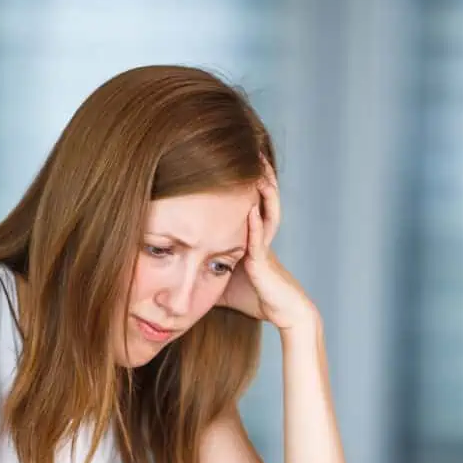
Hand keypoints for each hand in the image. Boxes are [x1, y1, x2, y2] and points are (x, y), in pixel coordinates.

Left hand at [217, 159, 317, 331]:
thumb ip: (205, 269)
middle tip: (249, 149)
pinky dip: (254, 224)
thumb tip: (178, 266)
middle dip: (255, 175)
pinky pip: (259, 239)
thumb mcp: (222, 280)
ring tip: (256, 168)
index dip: (239, 183)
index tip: (226, 160)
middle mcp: (259, 237)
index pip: (244, 203)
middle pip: (258, 198)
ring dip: (259, 191)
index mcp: (249, 237)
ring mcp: (263, 247)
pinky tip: (248, 209)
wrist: (285, 314)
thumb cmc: (256, 298)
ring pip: (264, 212)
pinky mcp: (263, 263)